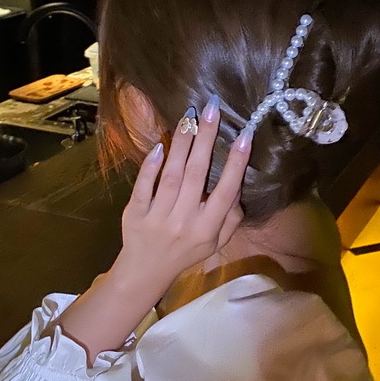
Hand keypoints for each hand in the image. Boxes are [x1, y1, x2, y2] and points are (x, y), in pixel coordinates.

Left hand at [114, 96, 252, 290]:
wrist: (145, 271)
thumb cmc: (186, 253)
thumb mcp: (216, 243)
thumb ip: (231, 219)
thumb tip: (238, 189)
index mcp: (207, 229)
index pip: (225, 192)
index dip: (236, 164)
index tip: (244, 135)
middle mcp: (184, 221)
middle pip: (197, 174)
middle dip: (206, 139)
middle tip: (212, 109)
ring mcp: (158, 216)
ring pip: (172, 175)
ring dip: (182, 143)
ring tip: (190, 116)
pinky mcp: (135, 212)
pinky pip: (143, 186)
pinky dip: (150, 166)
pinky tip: (160, 144)